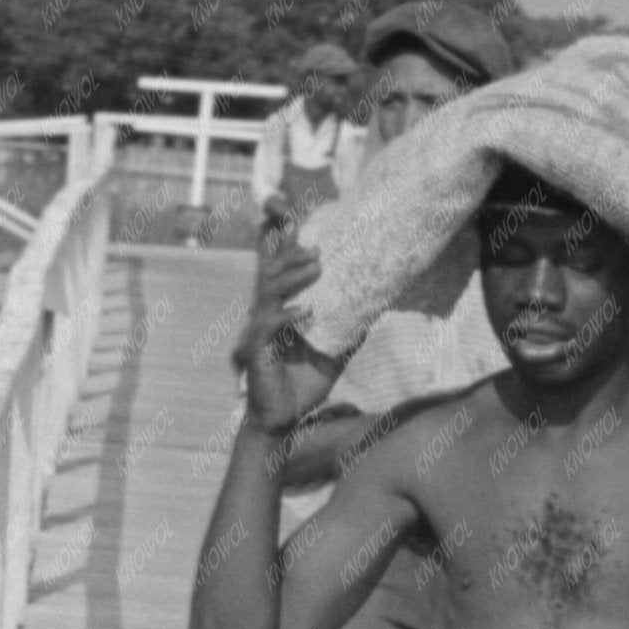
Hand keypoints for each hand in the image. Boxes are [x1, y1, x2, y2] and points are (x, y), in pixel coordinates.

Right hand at [236, 201, 328, 418]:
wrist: (282, 422)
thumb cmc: (301, 386)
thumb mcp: (333, 354)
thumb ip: (347, 330)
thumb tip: (373, 310)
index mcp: (279, 309)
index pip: (275, 265)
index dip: (275, 235)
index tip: (283, 207)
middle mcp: (264, 314)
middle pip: (268, 269)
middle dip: (288, 251)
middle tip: (319, 251)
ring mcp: (258, 332)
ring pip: (268, 291)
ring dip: (292, 276)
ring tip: (317, 267)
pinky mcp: (255, 351)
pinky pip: (269, 326)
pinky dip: (288, 316)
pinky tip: (308, 312)